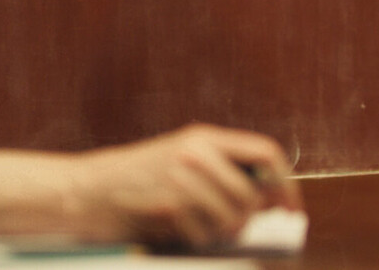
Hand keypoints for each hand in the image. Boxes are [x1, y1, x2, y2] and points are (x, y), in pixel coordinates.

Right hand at [0, 123, 301, 249]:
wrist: (88, 189)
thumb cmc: (139, 180)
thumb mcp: (181, 160)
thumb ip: (221, 172)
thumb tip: (269, 202)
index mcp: (204, 137)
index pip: (266, 153)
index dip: (285, 185)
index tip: (290, 210)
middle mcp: (196, 152)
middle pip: (251, 194)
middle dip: (248, 218)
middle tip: (232, 228)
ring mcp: (181, 179)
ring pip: (231, 218)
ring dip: (220, 233)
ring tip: (196, 228)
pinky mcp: (168, 206)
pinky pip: (203, 235)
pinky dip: (194, 240)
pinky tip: (175, 230)